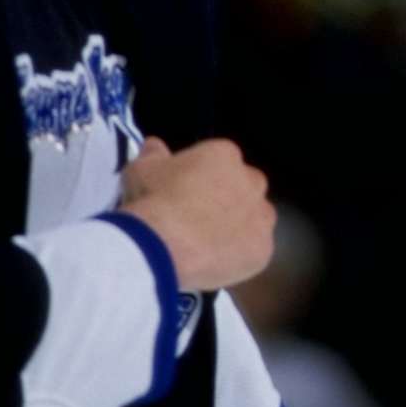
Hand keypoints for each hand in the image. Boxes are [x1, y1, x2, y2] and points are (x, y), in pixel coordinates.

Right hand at [119, 137, 274, 290]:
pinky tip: (215, 261)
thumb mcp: (142, 170)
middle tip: (199, 218)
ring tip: (207, 243)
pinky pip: (254, 250)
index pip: (221, 161)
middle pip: (245, 187)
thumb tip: (154, 145)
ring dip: (239, 226)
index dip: (202, 178)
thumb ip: (153, 155)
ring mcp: (261, 216)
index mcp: (226, 156)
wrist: (163, 244)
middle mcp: (253, 181)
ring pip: (255, 218)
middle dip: (228, 199)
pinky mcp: (264, 248)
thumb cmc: (153, 200)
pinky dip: (239, 256)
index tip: (184, 194)